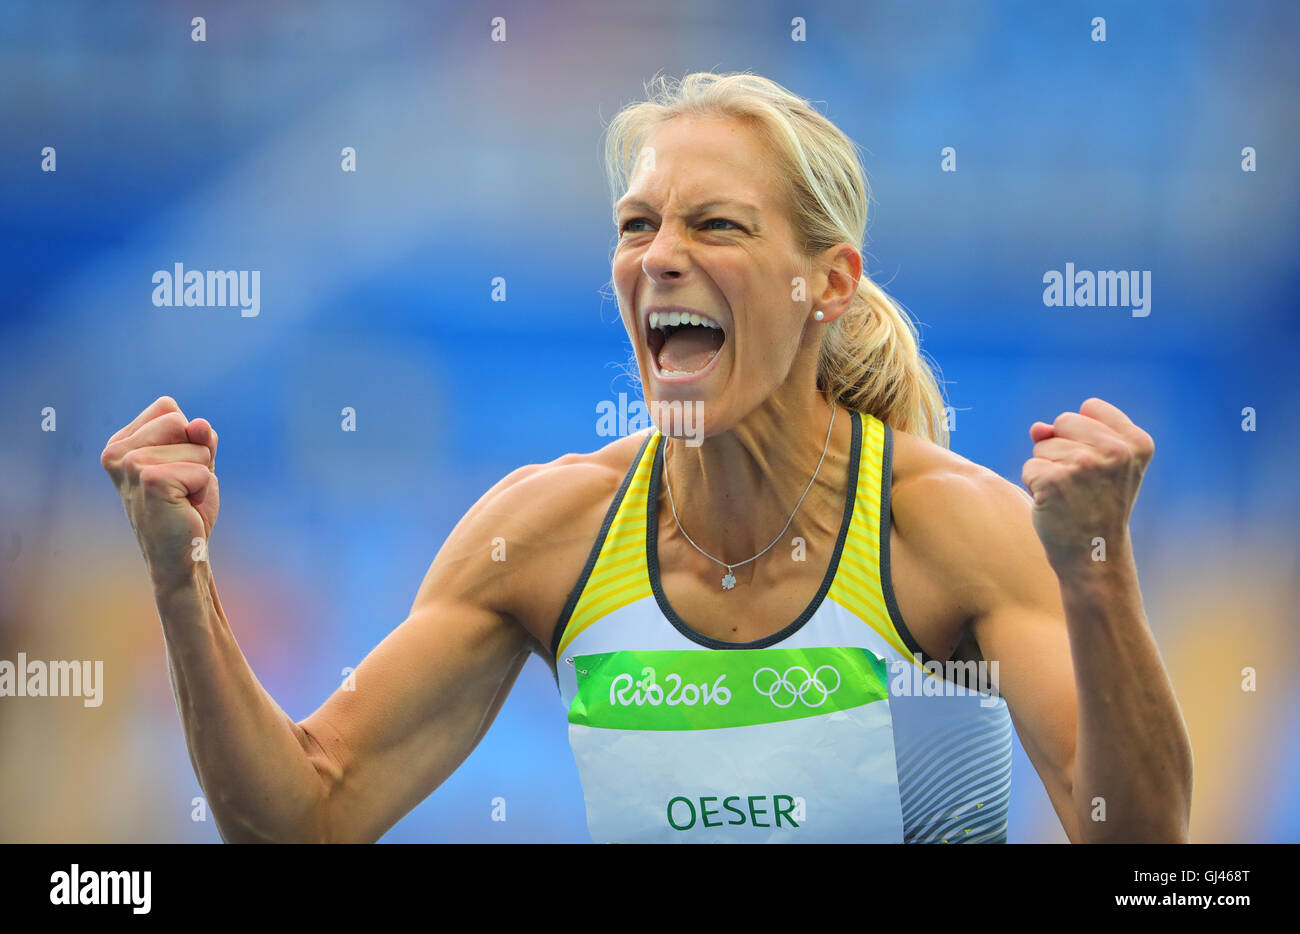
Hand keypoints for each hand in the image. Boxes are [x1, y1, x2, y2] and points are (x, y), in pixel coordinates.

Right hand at [100, 396, 219, 585]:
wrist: (182, 556)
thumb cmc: (186, 509)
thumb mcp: (196, 462)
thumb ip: (199, 436)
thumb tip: (199, 424)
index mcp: (120, 443)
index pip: (168, 408)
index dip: (186, 437)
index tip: (176, 468)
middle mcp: (117, 451)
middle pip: (181, 421)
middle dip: (196, 454)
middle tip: (181, 487)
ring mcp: (130, 465)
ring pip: (196, 446)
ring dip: (201, 474)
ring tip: (182, 498)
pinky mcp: (151, 480)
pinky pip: (202, 470)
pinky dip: (203, 490)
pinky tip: (184, 507)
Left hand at [1022, 397, 1154, 565]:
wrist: (1095, 555)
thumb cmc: (1096, 506)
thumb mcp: (1100, 465)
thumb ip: (1071, 435)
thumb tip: (1037, 428)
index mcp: (1137, 442)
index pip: (1090, 407)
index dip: (1082, 433)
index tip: (1098, 464)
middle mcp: (1116, 451)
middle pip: (1063, 421)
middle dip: (1061, 448)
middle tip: (1081, 483)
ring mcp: (1085, 464)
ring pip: (1042, 445)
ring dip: (1048, 469)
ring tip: (1070, 495)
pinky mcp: (1055, 480)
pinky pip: (1029, 466)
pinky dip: (1035, 484)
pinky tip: (1056, 504)